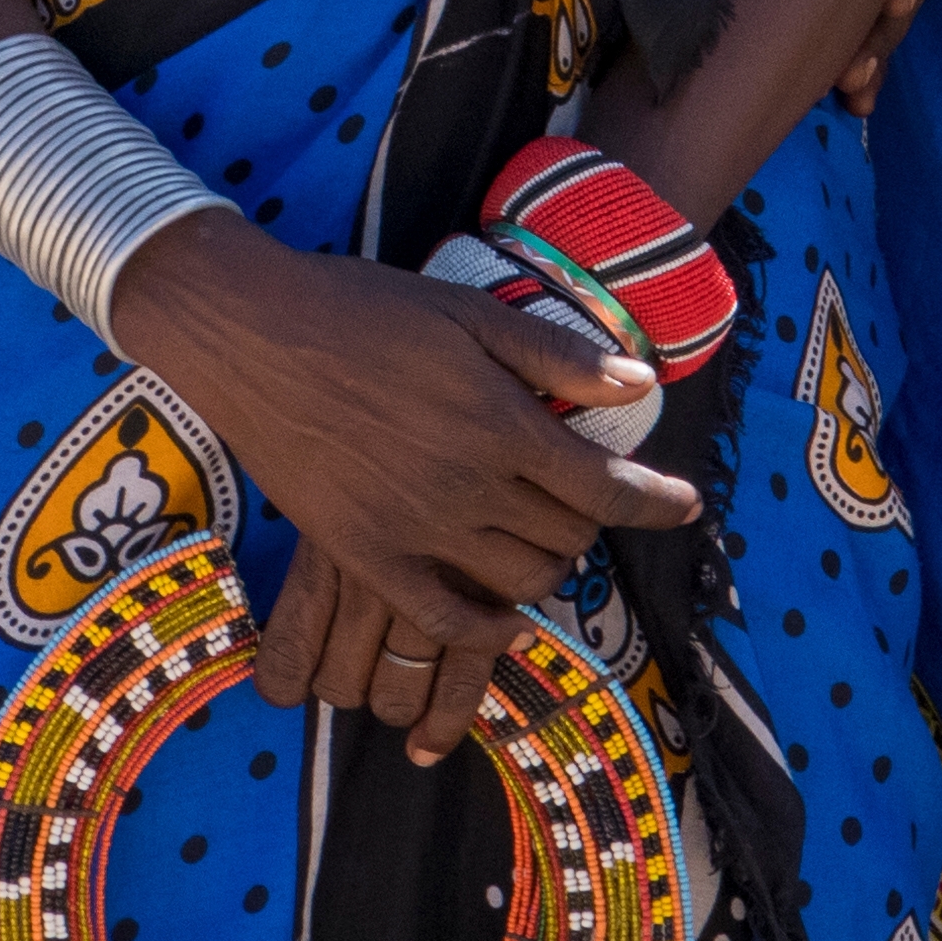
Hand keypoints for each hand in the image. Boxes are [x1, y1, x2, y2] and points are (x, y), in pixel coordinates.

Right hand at [101, 214, 694, 767]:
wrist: (254, 337)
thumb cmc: (363, 311)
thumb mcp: (468, 313)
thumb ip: (556, 355)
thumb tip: (640, 381)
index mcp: (501, 423)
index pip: (606, 487)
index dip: (658, 502)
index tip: (687, 506)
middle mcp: (468, 486)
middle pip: (569, 538)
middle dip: (591, 522)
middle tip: (580, 497)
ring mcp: (415, 529)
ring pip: (520, 582)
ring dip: (547, 567)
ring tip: (540, 538)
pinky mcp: (366, 556)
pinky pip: (447, 620)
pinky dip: (489, 628)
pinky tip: (503, 617)